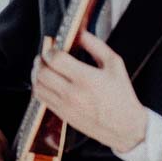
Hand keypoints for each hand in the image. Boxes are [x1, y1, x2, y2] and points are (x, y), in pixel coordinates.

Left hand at [31, 31, 148, 153]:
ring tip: (43, 67)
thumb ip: (95, 45)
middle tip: (45, 55)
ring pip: (37, 86)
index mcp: (86, 78)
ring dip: (36, 73)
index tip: (52, 47)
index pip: (55, 59)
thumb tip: (79, 33)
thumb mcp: (114, 64)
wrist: (125, 127)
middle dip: (40, 60)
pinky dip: (39, 87)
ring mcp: (65, 105)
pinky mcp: (62, 115)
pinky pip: (41, 98)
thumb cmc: (122, 95)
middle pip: (42, 72)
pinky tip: (45, 81)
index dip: (49, 50)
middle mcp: (72, 93)